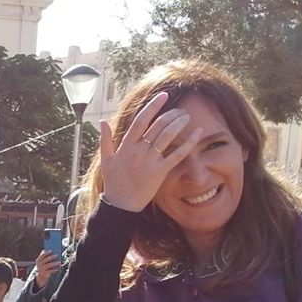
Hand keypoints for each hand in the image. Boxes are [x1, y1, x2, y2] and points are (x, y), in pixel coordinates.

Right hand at [34, 250, 61, 287]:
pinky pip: (49, 271)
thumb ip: (46, 256)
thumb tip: (53, 251)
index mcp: (39, 260)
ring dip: (54, 263)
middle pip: (45, 260)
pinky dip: (54, 270)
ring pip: (48, 265)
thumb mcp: (43, 261)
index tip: (51, 250)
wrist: (41, 275)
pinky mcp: (44, 273)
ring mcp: (41, 269)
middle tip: (57, 255)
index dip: (46, 253)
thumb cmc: (44, 266)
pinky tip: (57, 268)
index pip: (42, 255)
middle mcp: (39, 264)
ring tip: (59, 261)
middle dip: (51, 257)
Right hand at [97, 92, 205, 212]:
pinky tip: (198, 133)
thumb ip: (105, 140)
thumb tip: (103, 121)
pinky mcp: (160, 172)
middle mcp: (138, 151)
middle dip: (170, 114)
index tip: (163, 96)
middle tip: (180, 109)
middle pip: (157, 126)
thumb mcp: (106, 160)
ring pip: (167, 136)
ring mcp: (149, 161)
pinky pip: (177, 154)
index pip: (140, 120)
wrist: (121, 205)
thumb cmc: (114, 182)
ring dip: (179, 123)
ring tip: (186, 117)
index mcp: (125, 146)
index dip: (152, 106)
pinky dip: (189, 142)